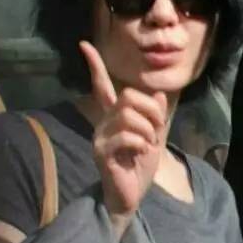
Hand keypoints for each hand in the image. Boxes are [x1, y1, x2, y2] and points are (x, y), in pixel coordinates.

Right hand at [79, 40, 165, 235]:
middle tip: (157, 129)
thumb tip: (158, 95)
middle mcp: (103, 124)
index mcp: (114, 118)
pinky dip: (141, 142)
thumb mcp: (154, 138)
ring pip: (129, 115)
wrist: (128, 198)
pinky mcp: (102, 152)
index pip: (102, 87)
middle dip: (151, 111)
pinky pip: (126, 136)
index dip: (94, 66)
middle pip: (128, 96)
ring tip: (149, 144)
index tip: (84, 45)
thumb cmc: (138, 169)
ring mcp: (100, 137)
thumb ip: (155, 116)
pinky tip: (141, 152)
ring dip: (148, 130)